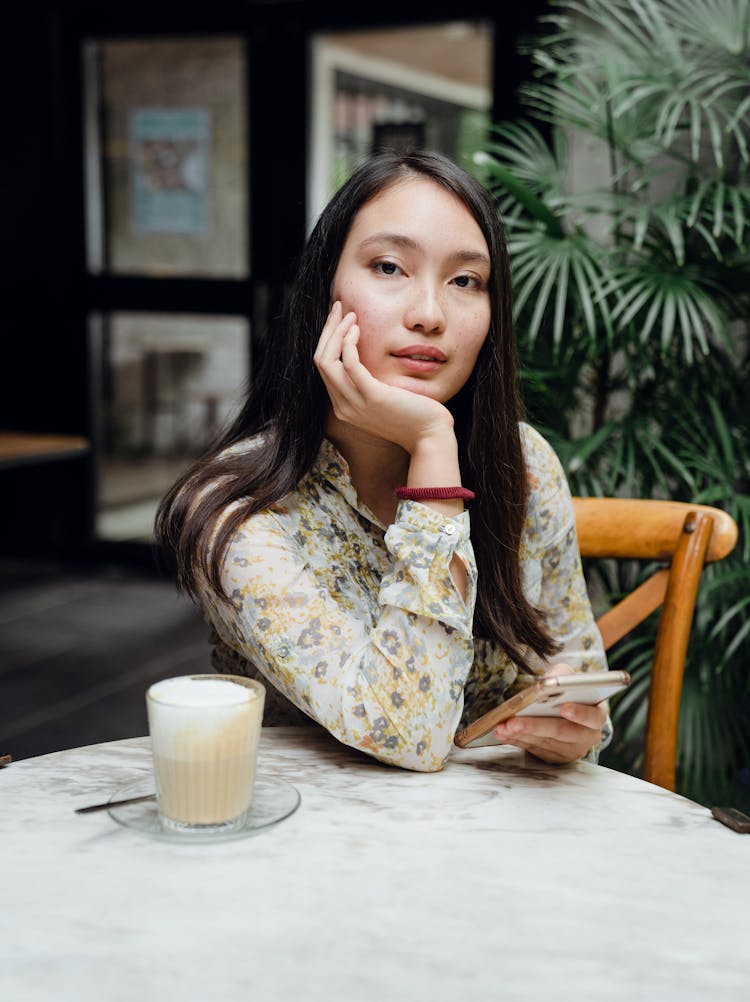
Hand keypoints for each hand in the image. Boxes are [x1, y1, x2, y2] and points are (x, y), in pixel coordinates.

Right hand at [313, 302, 454, 453]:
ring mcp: (355, 404)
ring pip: (327, 361)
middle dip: (327, 330)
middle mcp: (343, 407)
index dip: (328, 340)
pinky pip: (349, 364)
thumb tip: (368, 357)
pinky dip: (349, 343)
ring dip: (336, 332)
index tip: (339, 319)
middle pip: (320, 361)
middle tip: (339, 307)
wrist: (431, 437)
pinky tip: (358, 329)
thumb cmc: (414, 416)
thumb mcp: (385, 399)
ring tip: (351, 314)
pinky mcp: (372, 397)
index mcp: (344, 407)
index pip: (324, 368)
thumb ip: (371, 383)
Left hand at [492, 664, 606, 764]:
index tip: (564, 708)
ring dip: (520, 734)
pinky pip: (533, 749)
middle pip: (561, 732)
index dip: (580, 713)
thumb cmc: (569, 691)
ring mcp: (570, 750)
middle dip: (535, 726)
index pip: (592, 717)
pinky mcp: (554, 757)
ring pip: (544, 742)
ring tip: (502, 725)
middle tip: (514, 721)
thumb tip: (549, 681)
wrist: (566, 710)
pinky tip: (503, 732)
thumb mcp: (568, 676)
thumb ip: (561, 674)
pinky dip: (516, 740)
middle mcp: (586, 737)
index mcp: (596, 716)